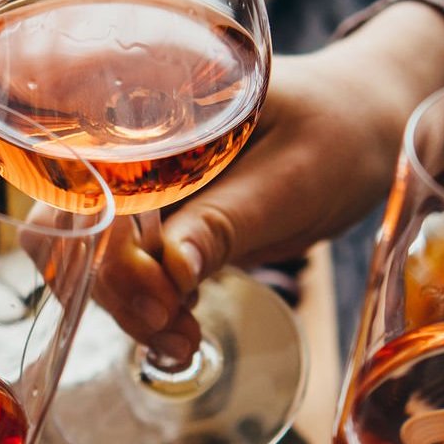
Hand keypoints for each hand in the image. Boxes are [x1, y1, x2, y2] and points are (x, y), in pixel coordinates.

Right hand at [98, 2, 443, 360]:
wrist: (366, 130)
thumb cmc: (339, 134)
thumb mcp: (291, 179)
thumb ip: (226, 222)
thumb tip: (168, 273)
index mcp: (151, 102)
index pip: (83, 175)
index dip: (99, 241)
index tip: (156, 295)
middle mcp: (132, 140)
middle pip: (77, 222)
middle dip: (115, 288)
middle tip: (171, 330)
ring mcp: (143, 184)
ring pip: (98, 257)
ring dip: (131, 308)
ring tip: (184, 341)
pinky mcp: (162, 220)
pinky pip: (131, 268)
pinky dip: (148, 306)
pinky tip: (181, 330)